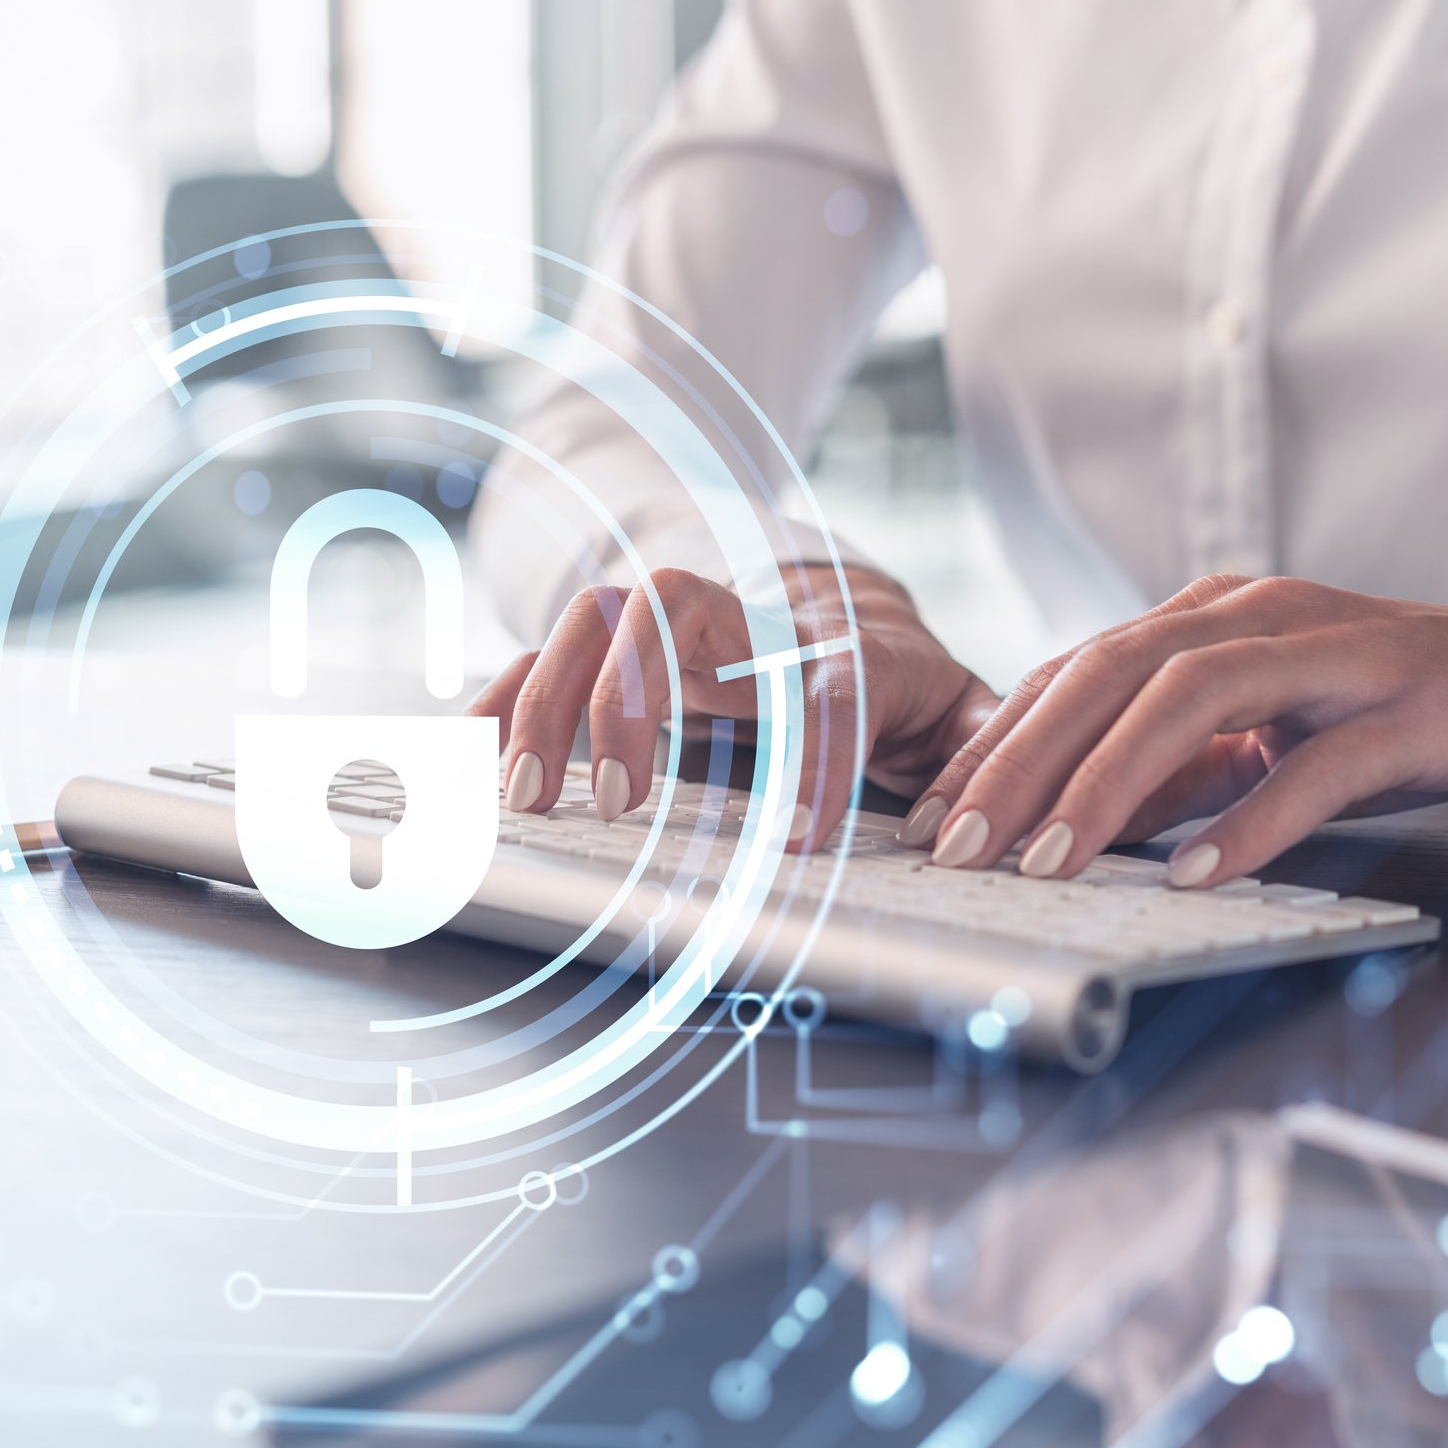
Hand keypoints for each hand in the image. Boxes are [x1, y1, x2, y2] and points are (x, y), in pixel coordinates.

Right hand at [470, 564, 998, 842]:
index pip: (829, 686)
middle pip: (670, 605)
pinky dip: (501, 700)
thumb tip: (985, 817)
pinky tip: (462, 757)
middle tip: (620, 802)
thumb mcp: (959, 712)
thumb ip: (983, 751)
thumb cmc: (897, 683)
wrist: (842, 615)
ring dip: (550, 698)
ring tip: (525, 797)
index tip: (799, 842)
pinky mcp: (624, 654)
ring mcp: (674, 630)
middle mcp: (744, 622)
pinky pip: (547, 656)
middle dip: (632, 693)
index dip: (818, 757)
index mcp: (839, 646)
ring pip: (594, 617)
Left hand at [903, 575, 1447, 886]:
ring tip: (1050, 861)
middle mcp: (1265, 614)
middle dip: (1022, 762)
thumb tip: (1089, 825)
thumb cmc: (1417, 713)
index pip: (1079, 669)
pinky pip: (1313, 764)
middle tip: (959, 847)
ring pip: (1191, 698)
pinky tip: (1195, 874)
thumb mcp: (1280, 734)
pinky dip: (1247, 819)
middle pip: (1111, 672)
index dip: (996, 740)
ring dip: (1109, 783)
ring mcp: (1339, 654)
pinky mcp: (1413, 707)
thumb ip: (1192, 765)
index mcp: (1222, 614)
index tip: (934, 815)